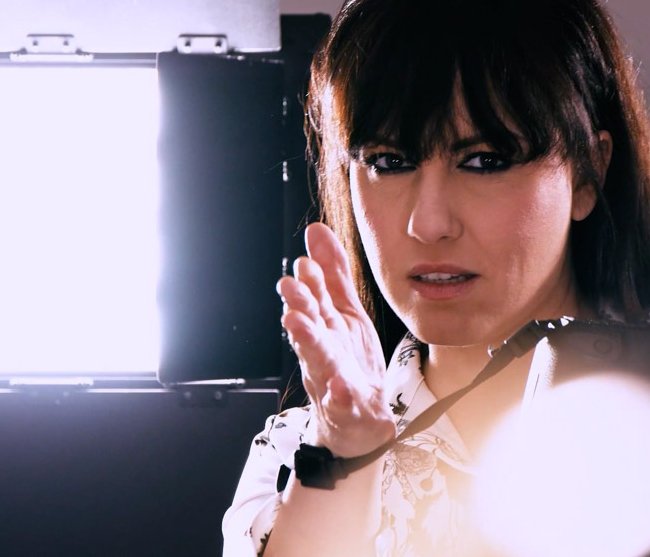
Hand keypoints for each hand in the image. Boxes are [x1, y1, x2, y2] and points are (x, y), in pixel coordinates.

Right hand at [278, 222, 395, 457]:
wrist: (358, 420)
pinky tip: (339, 387)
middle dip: (300, 307)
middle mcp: (321, 353)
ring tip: (298, 324)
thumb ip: (332, 275)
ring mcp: (331, 382)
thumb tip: (316, 230)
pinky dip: (339, 396)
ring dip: (307, 342)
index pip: (314, 302)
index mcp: (324, 329)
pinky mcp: (346, 409)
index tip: (304, 262)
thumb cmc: (348, 363)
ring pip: (316, 361)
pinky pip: (341, 403)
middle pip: (308, 327)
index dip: (309, 284)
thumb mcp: (345, 313)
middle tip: (291, 287)